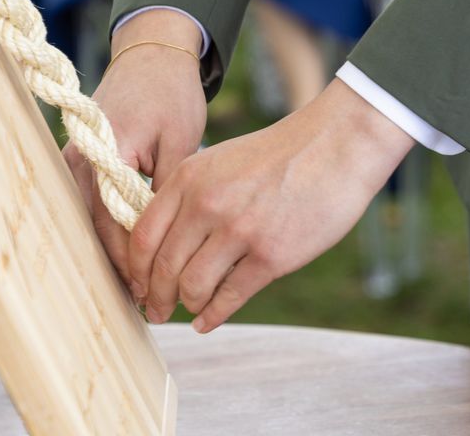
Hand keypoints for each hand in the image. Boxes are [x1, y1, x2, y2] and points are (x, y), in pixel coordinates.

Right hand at [63, 9, 205, 296]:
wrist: (153, 55)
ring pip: (94, 221)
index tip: (154, 290)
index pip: (113, 222)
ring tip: (142, 288)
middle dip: (123, 266)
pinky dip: (114, 231)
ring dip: (117, 253)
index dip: (134, 261)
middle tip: (149, 302)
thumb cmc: (171, 95)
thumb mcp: (181, 142)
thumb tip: (171, 240)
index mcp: (105, 153)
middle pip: (97, 228)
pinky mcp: (87, 160)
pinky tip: (134, 253)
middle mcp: (82, 160)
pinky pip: (96, 206)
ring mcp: (80, 159)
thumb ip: (169, 189)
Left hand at [129, 79, 414, 331]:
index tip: (139, 285)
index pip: (143, 236)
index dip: (136, 270)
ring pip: (193, 287)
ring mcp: (239, 231)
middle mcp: (207, 205)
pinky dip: (213, 316)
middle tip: (156, 310)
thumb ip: (189, 196)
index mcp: (189, 178)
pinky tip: (206, 323)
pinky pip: (230, 298)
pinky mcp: (271, 256)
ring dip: (186, 305)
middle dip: (156, 296)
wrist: (334, 146)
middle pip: (163, 267)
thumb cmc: (278, 155)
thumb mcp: (221, 161)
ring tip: (188, 310)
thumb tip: (168, 242)